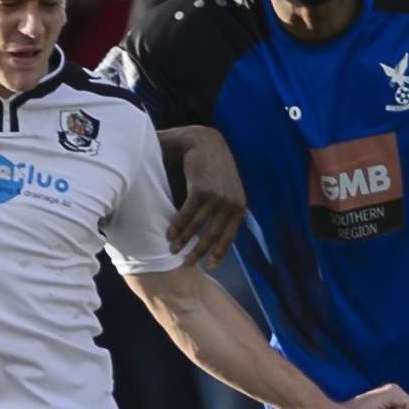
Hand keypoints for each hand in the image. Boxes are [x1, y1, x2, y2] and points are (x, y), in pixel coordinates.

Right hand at [164, 125, 245, 268]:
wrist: (203, 141)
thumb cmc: (211, 165)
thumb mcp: (225, 186)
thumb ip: (222, 206)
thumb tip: (212, 230)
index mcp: (239, 206)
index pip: (229, 236)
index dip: (219, 253)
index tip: (210, 266)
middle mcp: (231, 203)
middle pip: (212, 235)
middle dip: (198, 251)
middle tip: (187, 263)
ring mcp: (217, 197)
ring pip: (197, 226)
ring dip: (183, 240)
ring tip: (172, 248)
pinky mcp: (202, 190)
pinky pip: (187, 214)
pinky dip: (177, 226)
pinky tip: (170, 233)